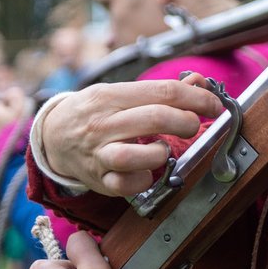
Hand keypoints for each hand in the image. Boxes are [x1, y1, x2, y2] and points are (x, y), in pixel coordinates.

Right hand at [40, 76, 222, 195]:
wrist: (53, 136)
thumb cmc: (94, 113)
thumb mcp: (120, 92)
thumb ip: (159, 90)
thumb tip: (199, 83)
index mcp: (111, 96)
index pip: (163, 91)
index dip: (197, 98)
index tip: (214, 105)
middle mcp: (104, 123)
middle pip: (155, 118)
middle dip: (187, 121)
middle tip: (195, 125)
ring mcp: (99, 153)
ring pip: (134, 155)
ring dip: (161, 153)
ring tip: (164, 150)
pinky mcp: (99, 180)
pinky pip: (125, 185)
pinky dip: (143, 180)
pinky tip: (147, 171)